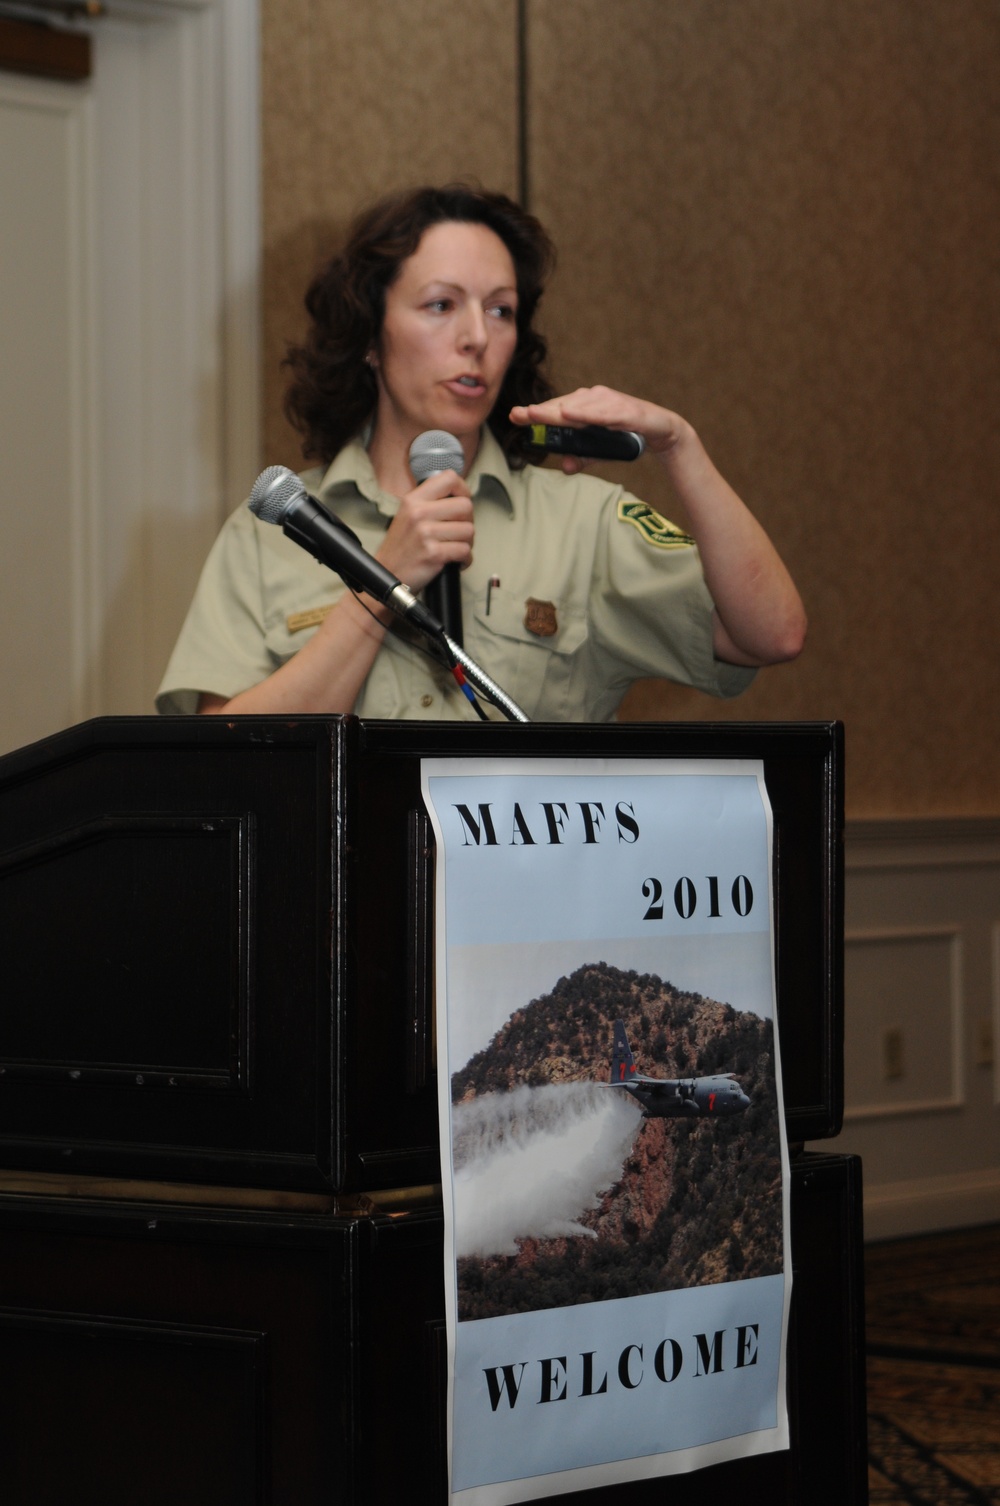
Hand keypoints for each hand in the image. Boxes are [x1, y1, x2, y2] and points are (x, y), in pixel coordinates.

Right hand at [375, 470, 474, 591]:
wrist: (387, 573)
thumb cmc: (401, 546)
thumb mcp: (408, 514)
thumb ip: (430, 502)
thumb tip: (460, 496)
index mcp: (413, 500)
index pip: (449, 479)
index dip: (463, 489)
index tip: (462, 501)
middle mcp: (419, 513)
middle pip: (465, 506)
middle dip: (468, 521)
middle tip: (459, 531)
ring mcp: (426, 533)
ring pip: (468, 530)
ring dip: (467, 542)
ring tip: (455, 547)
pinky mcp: (433, 554)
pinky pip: (464, 551)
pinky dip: (465, 559)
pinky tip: (455, 561)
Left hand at [509, 385, 689, 471]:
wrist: (663, 432)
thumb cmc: (628, 437)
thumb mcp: (601, 452)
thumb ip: (582, 458)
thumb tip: (564, 467)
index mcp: (585, 407)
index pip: (556, 409)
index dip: (536, 412)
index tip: (514, 415)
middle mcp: (595, 399)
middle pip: (563, 405)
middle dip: (542, 410)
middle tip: (521, 414)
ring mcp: (610, 402)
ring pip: (581, 406)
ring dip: (560, 410)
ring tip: (540, 414)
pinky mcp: (626, 410)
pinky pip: (604, 412)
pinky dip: (587, 413)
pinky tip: (571, 414)